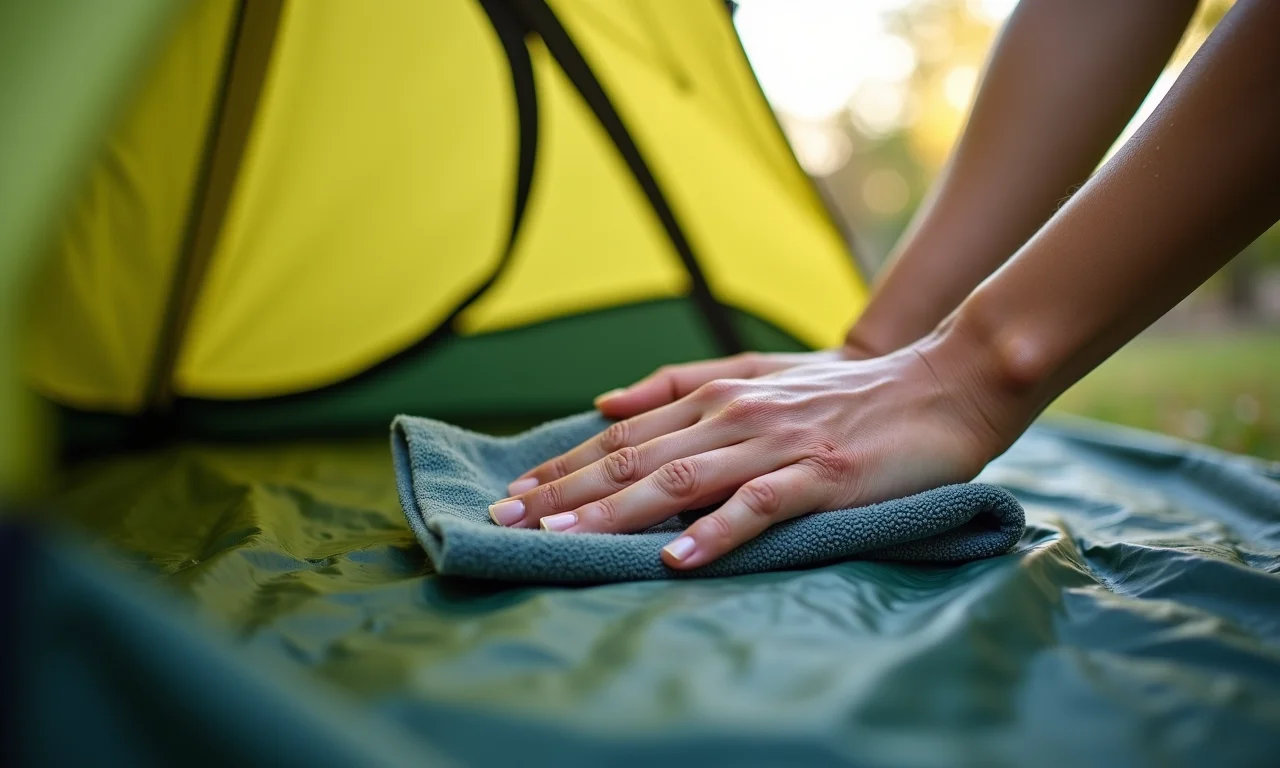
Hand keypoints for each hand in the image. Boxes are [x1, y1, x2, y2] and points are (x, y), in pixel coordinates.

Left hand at [488, 338, 1013, 569]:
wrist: (939, 384)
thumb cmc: (843, 390)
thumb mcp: (756, 373)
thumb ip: (679, 385)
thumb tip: (604, 401)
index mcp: (715, 395)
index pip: (622, 433)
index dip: (565, 465)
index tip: (514, 495)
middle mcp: (734, 415)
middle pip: (635, 457)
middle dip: (566, 493)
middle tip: (509, 522)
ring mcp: (776, 445)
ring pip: (680, 480)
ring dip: (616, 512)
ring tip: (564, 541)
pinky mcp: (820, 475)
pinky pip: (758, 506)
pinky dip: (716, 532)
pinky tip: (677, 559)